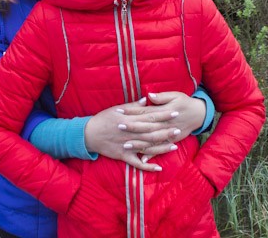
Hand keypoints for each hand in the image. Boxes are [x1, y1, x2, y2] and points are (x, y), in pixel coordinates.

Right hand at [84, 92, 206, 169]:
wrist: (88, 134)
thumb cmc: (103, 119)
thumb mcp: (117, 109)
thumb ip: (133, 106)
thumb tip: (147, 100)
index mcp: (129, 119)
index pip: (150, 116)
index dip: (163, 114)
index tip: (175, 112)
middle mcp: (130, 132)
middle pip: (151, 132)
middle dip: (166, 131)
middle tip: (179, 129)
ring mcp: (127, 145)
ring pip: (147, 147)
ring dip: (161, 147)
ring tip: (174, 145)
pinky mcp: (123, 155)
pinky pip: (137, 163)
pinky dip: (147, 166)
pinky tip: (158, 168)